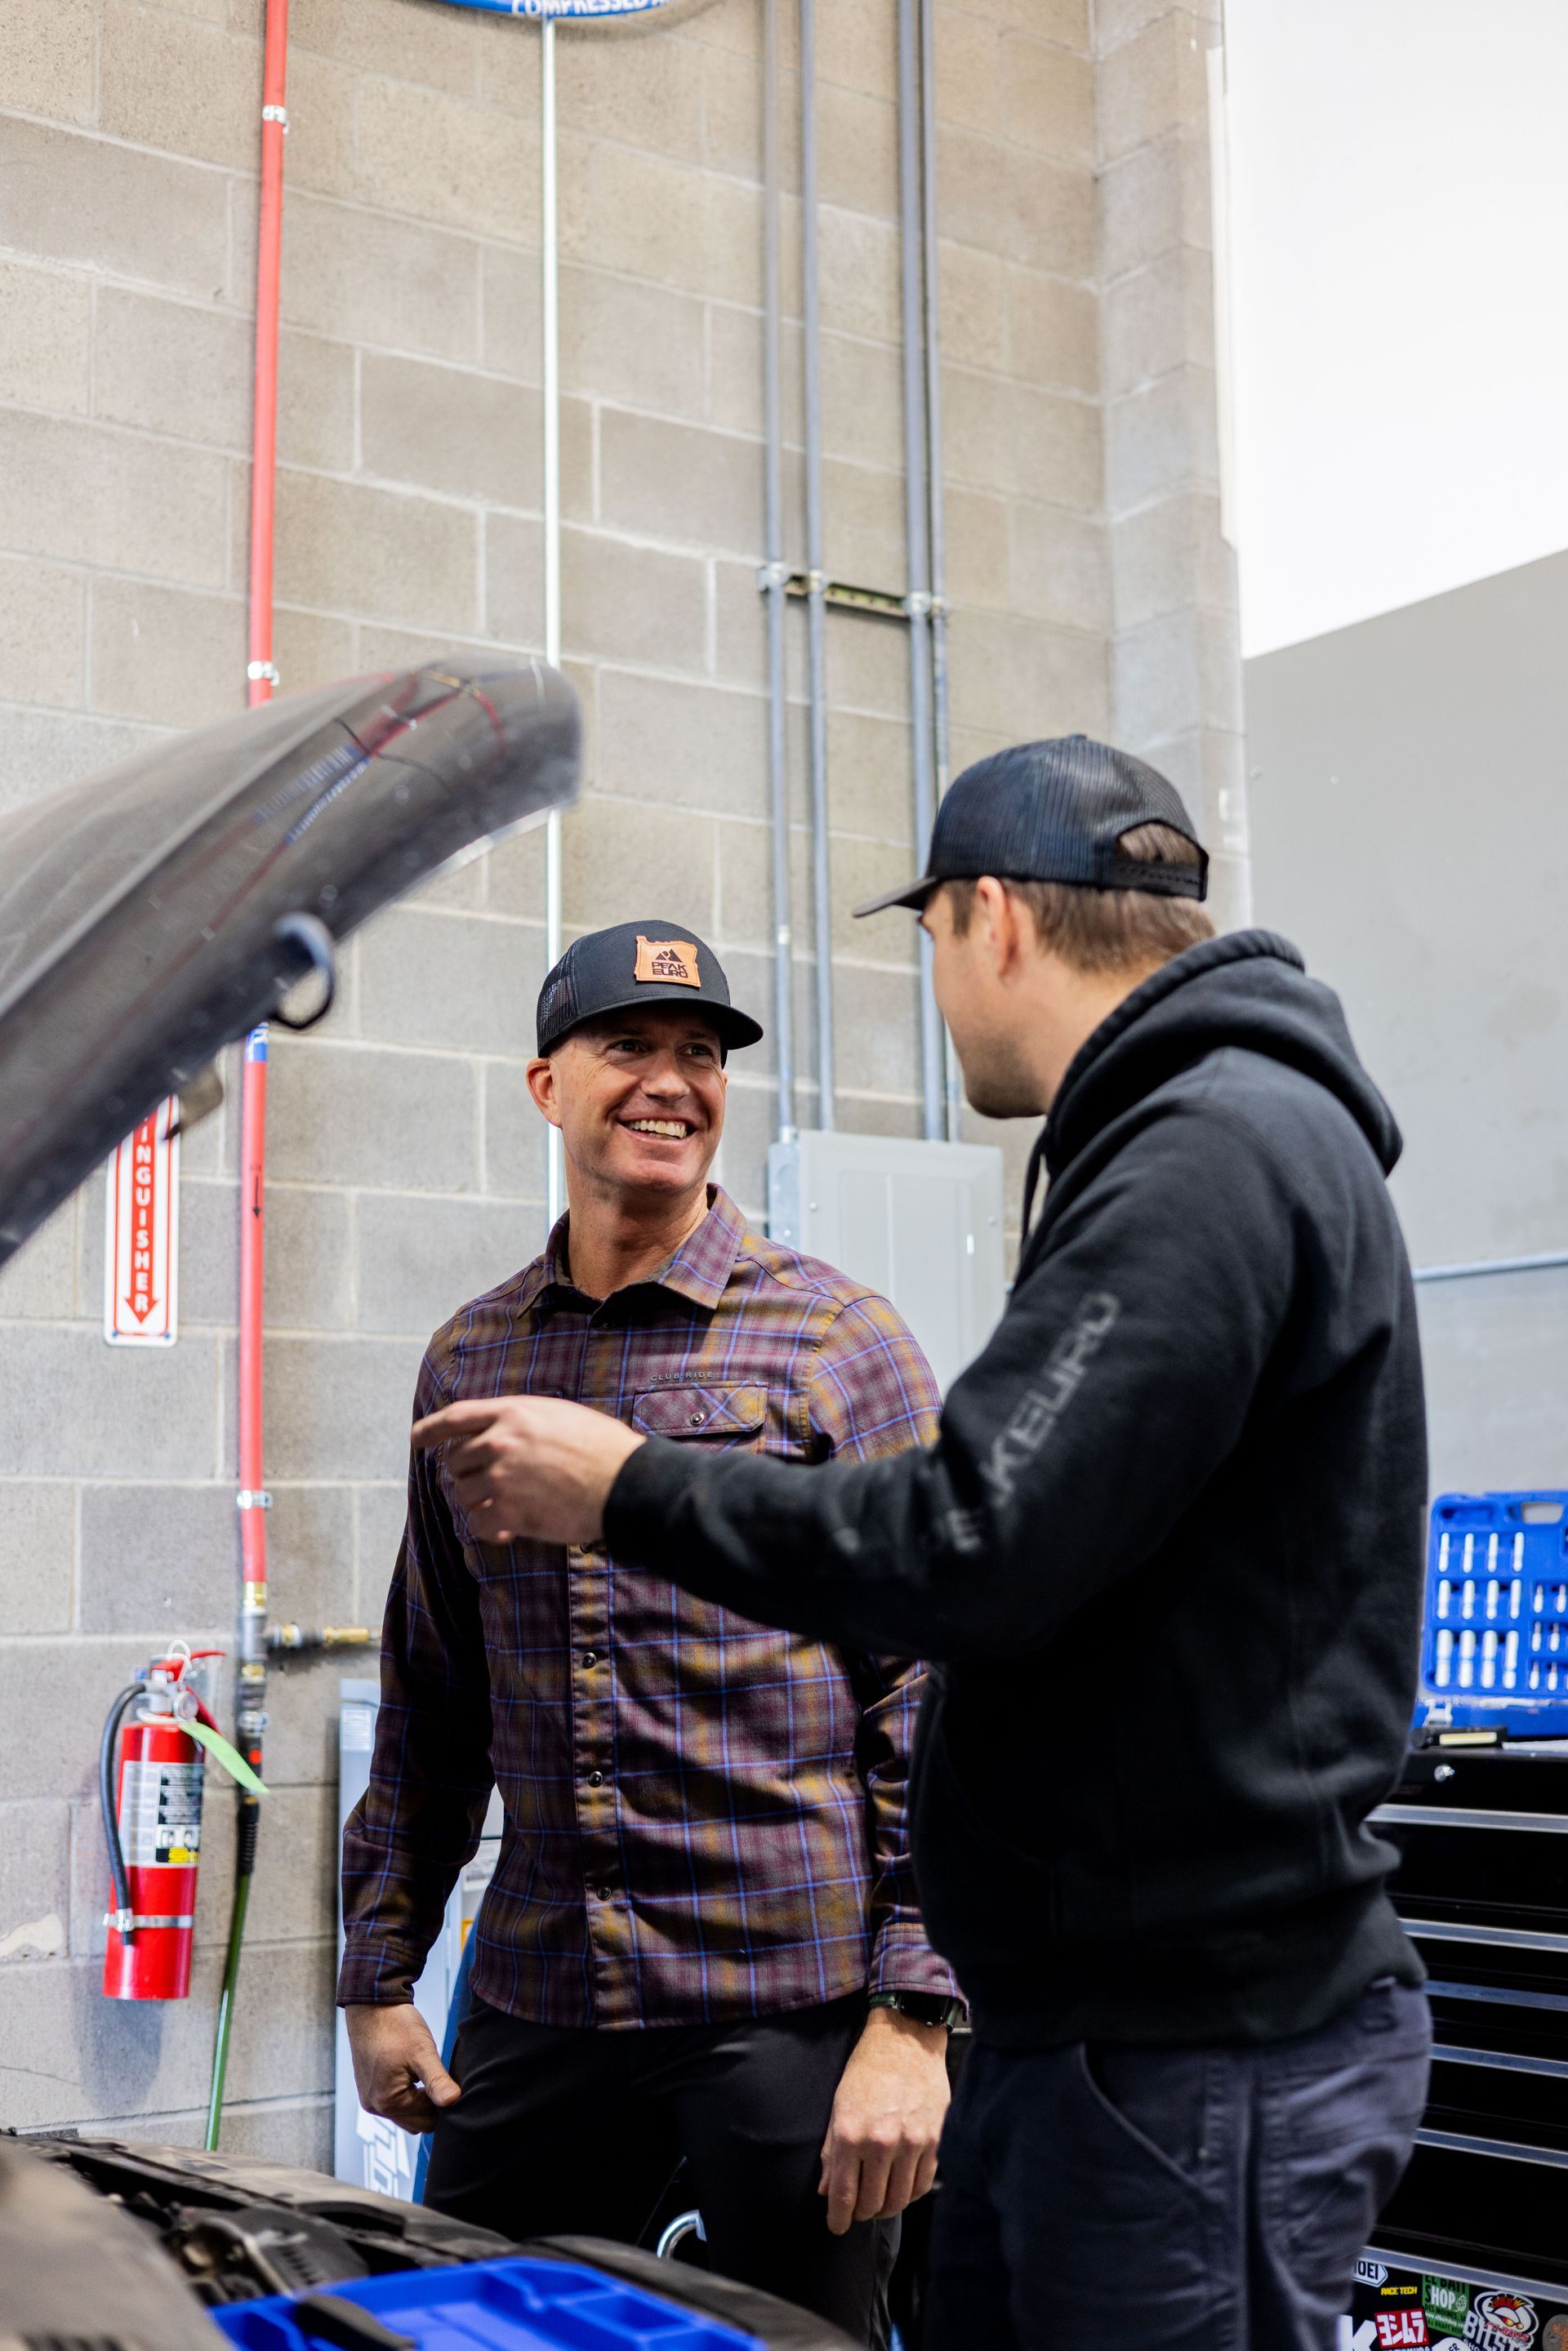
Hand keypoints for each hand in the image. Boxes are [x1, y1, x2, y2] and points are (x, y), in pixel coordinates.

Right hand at [345, 2002, 460, 2135]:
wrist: (372, 2005)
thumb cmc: (396, 2026)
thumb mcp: (422, 2052)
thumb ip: (437, 2080)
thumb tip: (453, 2101)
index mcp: (388, 2102)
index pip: (428, 2118)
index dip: (442, 2100)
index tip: (447, 2079)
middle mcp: (375, 2106)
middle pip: (416, 2122)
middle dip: (430, 2104)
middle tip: (437, 2076)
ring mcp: (369, 2099)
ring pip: (405, 2114)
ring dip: (418, 2099)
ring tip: (423, 2072)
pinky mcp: (368, 2089)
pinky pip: (393, 2103)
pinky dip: (405, 2093)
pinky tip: (411, 2071)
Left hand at [411, 1396, 644, 1546]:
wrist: (626, 1483)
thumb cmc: (604, 1448)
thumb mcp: (560, 1416)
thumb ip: (525, 1421)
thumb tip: (502, 1433)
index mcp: (513, 1413)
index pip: (456, 1417)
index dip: (431, 1429)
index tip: (417, 1438)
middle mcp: (501, 1442)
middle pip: (456, 1461)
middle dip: (468, 1474)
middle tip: (490, 1485)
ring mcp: (502, 1478)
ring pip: (463, 1494)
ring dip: (478, 1503)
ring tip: (505, 1508)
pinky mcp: (510, 1512)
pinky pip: (478, 1524)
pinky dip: (489, 1530)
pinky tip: (509, 1532)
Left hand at [819, 2005, 949, 2235]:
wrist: (906, 2039)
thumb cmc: (867, 2070)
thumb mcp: (839, 2106)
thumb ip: (831, 2151)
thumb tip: (828, 2190)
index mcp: (850, 2134)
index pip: (843, 2195)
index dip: (838, 2218)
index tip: (836, 2226)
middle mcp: (880, 2143)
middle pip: (871, 2203)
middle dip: (861, 2213)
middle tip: (858, 2210)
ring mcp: (910, 2144)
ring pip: (899, 2200)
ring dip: (886, 2208)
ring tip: (879, 2202)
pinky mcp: (934, 2141)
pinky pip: (922, 2185)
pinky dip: (910, 2194)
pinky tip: (901, 2188)